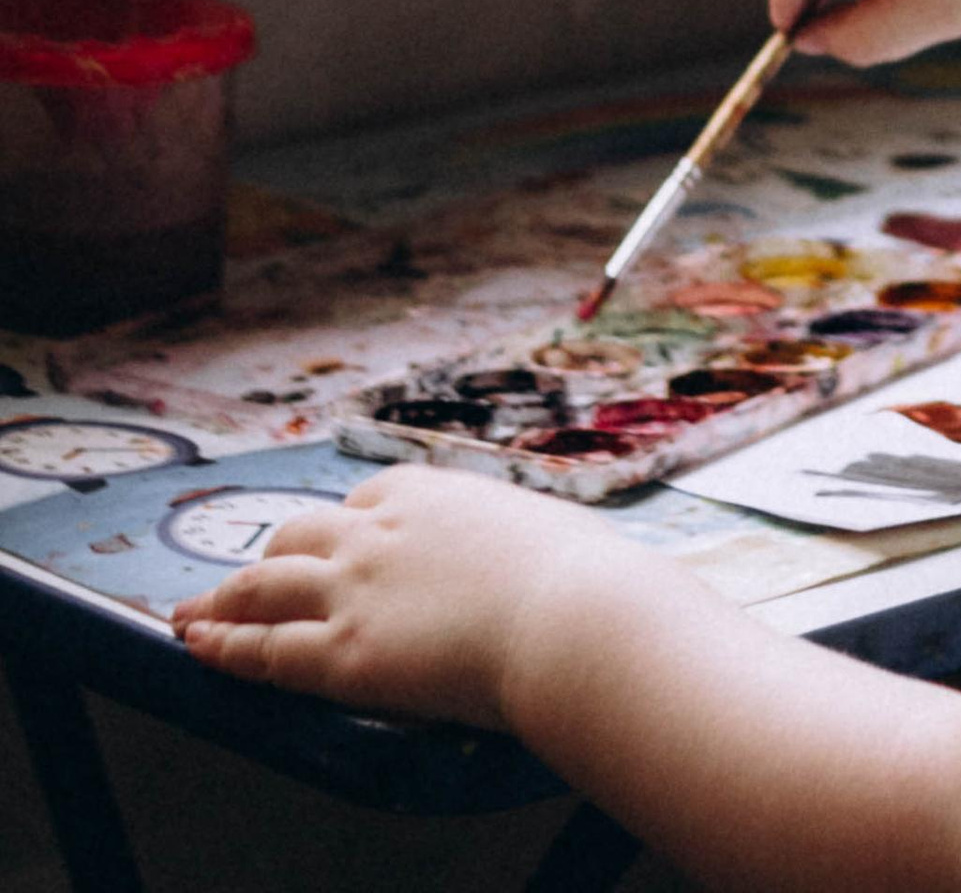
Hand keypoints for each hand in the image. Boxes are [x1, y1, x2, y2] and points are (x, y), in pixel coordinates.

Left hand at [171, 466, 633, 727]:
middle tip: (254, 578)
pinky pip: (264, 650)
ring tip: (194, 613)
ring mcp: (353, 588)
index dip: (346, 526)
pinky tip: (197, 648)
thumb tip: (569, 560)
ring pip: (265, 585)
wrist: (572, 616)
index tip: (338, 544)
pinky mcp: (342, 652)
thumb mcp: (550, 532)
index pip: (367, 499)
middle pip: (302, 532)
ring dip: (223, 599)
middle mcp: (378, 529)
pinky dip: (224, 647)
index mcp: (430, 492)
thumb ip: (527, 544)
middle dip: (276, 554)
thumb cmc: (583, 578)